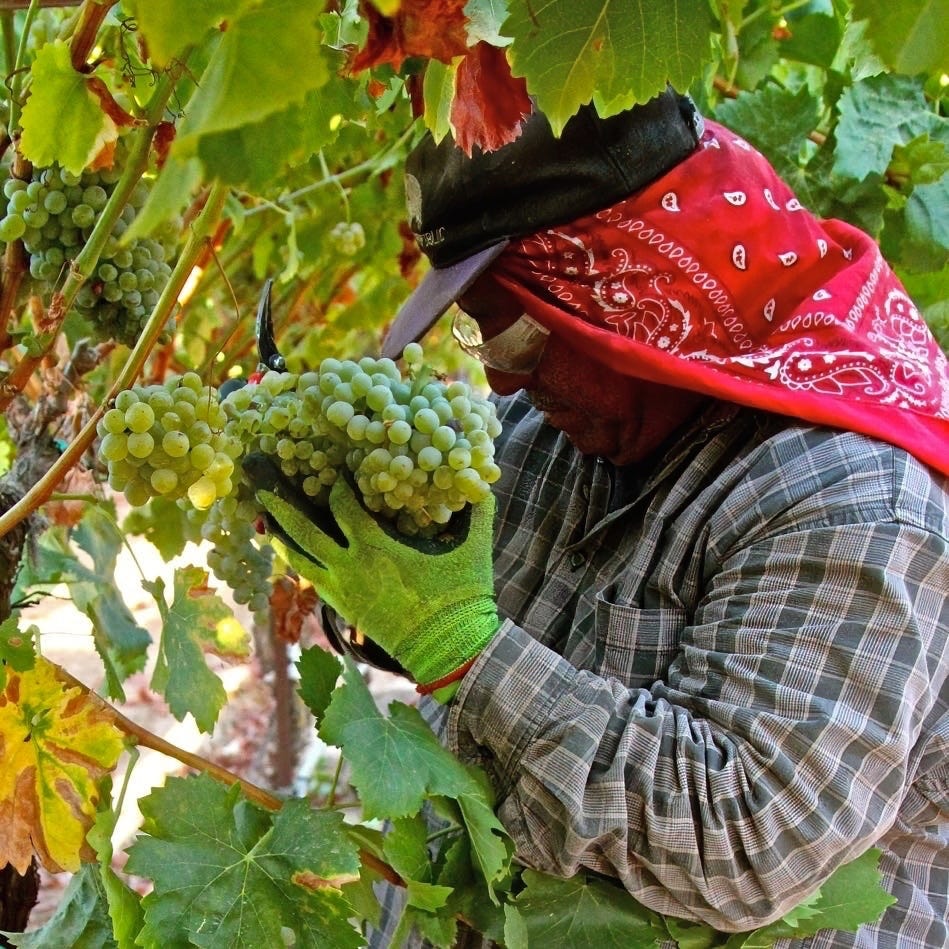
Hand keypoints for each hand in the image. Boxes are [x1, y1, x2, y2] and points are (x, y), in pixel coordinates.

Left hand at [244, 455, 498, 691]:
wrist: (450, 651)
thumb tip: (484, 479)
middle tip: (259, 487)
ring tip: (264, 522)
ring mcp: (343, 592)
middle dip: (281, 507)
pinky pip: (315, 582)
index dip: (337, 484)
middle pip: (303, 533)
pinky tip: (297, 556)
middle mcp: (350, 569)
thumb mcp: (473, 550)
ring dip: (281, 539)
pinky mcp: (346, 611)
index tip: (336, 468)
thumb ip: (477, 511)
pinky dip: (302, 564)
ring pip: (300, 561)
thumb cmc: (462, 599)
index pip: (343, 506)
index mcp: (375, 548)